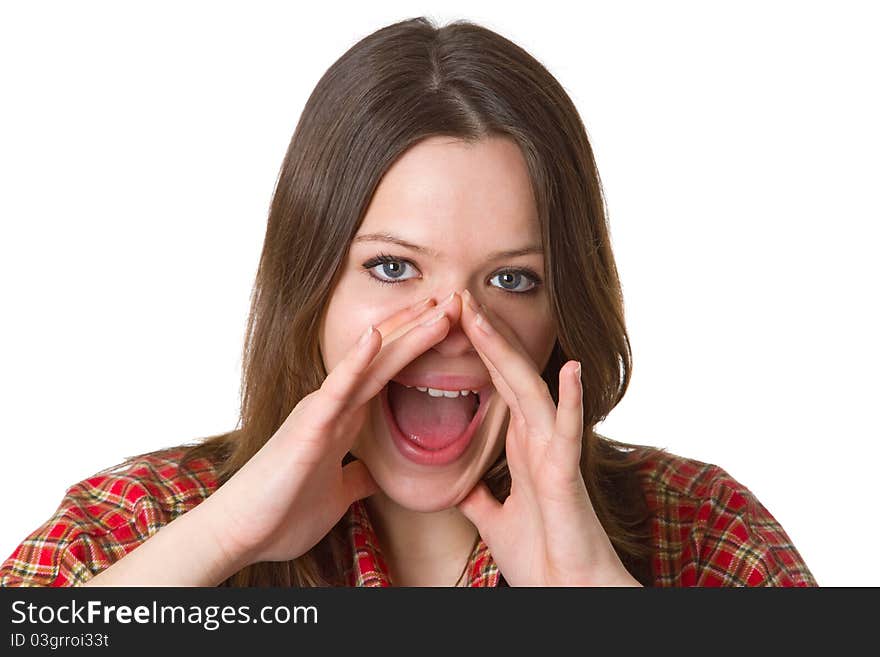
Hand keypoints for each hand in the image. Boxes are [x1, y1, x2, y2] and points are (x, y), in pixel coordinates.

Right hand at [201, 293, 460, 566]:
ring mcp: (321, 411)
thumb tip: (372, 475)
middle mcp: (334, 406)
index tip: (449, 324)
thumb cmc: (282, 513)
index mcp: (344, 419)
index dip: (418, 347)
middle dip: (422, 328)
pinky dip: (357, 361)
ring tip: (437, 305)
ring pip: (371, 364)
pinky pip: (337, 389)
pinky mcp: (308, 426)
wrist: (241, 534)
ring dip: (405, 334)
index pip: (389, 373)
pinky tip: (375, 336)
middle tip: (456, 299)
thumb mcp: (337, 495)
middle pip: (387, 358)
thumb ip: (355, 478)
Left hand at [455, 289, 640, 585]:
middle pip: (509, 376)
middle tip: (459, 297)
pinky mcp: (566, 475)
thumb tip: (462, 485)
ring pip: (529, 391)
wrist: (567, 593)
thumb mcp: (494, 518)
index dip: (476, 353)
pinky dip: (569, 400)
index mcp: (521, 446)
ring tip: (482, 315)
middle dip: (484, 336)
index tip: (451, 320)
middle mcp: (539, 440)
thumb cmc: (540, 557)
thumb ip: (481, 495)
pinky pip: (567, 433)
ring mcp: (554, 453)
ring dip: (507, 352)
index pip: (496, 386)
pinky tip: (568, 367)